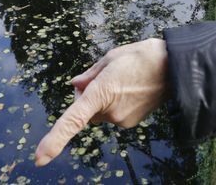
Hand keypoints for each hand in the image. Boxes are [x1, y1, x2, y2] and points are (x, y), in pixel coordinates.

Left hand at [34, 38, 168, 166]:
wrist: (175, 68)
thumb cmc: (141, 57)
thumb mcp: (109, 58)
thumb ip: (89, 74)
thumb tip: (76, 86)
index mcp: (101, 93)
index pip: (73, 120)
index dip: (55, 139)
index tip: (40, 159)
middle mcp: (110, 112)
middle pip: (85, 110)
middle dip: (87, 97)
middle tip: (106, 76)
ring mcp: (121, 120)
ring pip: (100, 112)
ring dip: (104, 99)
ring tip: (125, 80)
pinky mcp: (130, 123)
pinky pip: (112, 114)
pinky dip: (116, 104)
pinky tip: (131, 89)